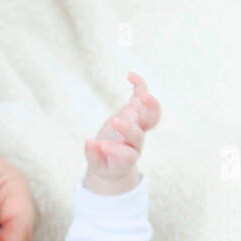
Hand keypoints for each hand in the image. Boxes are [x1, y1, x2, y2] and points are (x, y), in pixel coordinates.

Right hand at [82, 72, 160, 195]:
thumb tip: (89, 142)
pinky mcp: (135, 112)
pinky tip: (130, 75)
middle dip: (128, 129)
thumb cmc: (105, 163)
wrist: (116, 159)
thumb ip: (93, 155)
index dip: (116, 150)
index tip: (102, 146)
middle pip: (138, 136)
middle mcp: (135, 142)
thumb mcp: (96, 164)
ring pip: (151, 117)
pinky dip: (139, 86)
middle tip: (115, 122)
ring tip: (144, 96)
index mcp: (126, 158)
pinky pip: (141, 97)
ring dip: (150, 106)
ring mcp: (138, 125)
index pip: (126, 155)